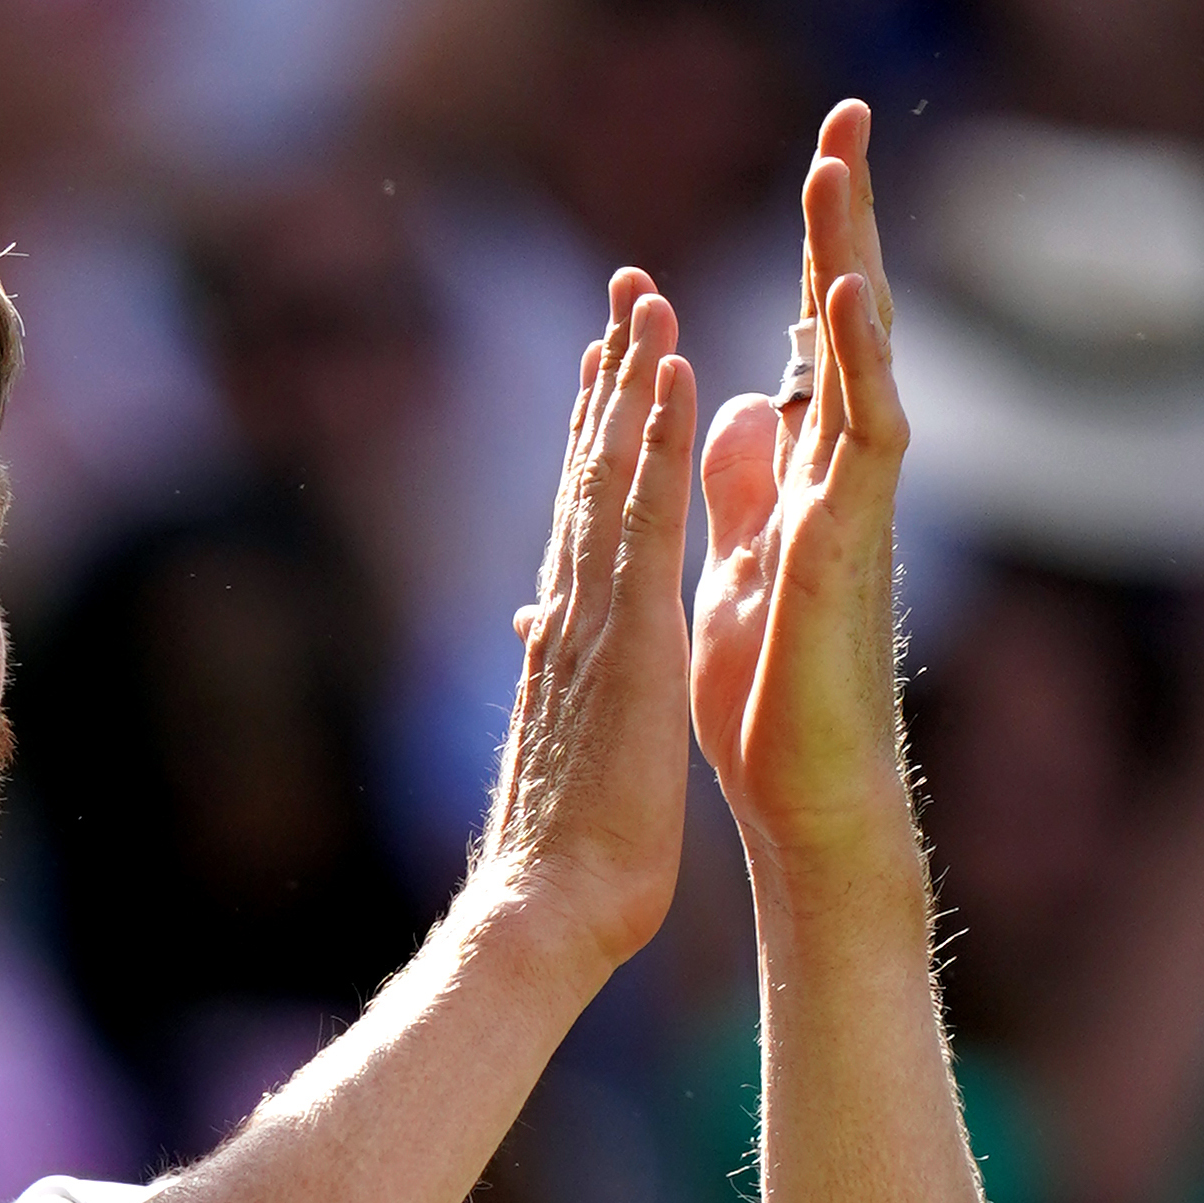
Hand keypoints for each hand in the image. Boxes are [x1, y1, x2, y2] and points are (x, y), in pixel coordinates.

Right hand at [485, 268, 700, 971]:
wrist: (544, 905)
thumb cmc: (561, 851)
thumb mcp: (563, 743)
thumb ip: (550, 675)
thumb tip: (532, 628)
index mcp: (567, 641)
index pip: (583, 521)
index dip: (598, 441)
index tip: (613, 370)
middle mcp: (570, 613)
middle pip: (587, 475)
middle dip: (608, 384)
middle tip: (626, 297)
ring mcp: (592, 617)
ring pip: (607, 476)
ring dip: (629, 384)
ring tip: (647, 304)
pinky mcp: (625, 632)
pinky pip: (641, 515)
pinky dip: (654, 440)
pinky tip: (671, 377)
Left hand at [693, 102, 917, 872]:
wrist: (791, 787)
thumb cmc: (766, 690)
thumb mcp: (735, 561)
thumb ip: (740, 486)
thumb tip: (736, 408)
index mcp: (800, 472)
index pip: (805, 339)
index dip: (801, 254)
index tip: (806, 168)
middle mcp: (837, 470)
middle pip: (841, 319)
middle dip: (840, 220)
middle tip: (839, 117)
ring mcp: (852, 499)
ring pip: (861, 352)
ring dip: (846, 255)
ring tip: (835, 163)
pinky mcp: (851, 540)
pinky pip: (866, 432)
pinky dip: (856, 360)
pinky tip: (844, 294)